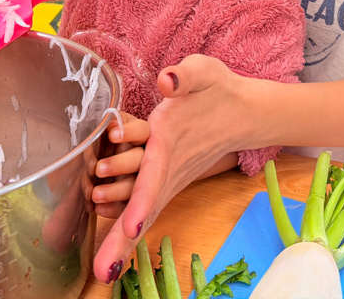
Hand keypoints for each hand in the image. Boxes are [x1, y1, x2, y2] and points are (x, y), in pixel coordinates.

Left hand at [92, 55, 247, 282]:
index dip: (142, 199)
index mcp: (170, 140)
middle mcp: (168, 167)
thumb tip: (168, 80)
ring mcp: (168, 179)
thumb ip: (185, 75)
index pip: (154, 173)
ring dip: (123, 243)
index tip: (133, 227)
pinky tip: (112, 255)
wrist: (241, 113)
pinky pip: (145, 210)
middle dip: (125, 240)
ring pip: (144, 215)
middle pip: (145, 208)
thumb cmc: (217, 89)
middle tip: (103, 272)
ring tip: (102, 270)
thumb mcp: (204, 71)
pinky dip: (128, 235)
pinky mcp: (165, 182)